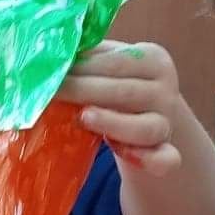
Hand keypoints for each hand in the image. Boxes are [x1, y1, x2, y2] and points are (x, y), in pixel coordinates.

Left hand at [58, 41, 181, 177]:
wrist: (146, 123)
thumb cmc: (116, 89)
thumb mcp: (107, 67)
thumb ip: (86, 58)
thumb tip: (47, 55)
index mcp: (153, 60)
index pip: (116, 61)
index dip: (81, 66)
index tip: (49, 69)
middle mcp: (165, 91)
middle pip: (126, 92)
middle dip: (84, 91)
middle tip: (51, 92)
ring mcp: (167, 125)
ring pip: (146, 127)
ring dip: (113, 122)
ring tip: (83, 117)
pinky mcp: (166, 155)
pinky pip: (165, 159)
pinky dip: (149, 159)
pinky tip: (125, 154)